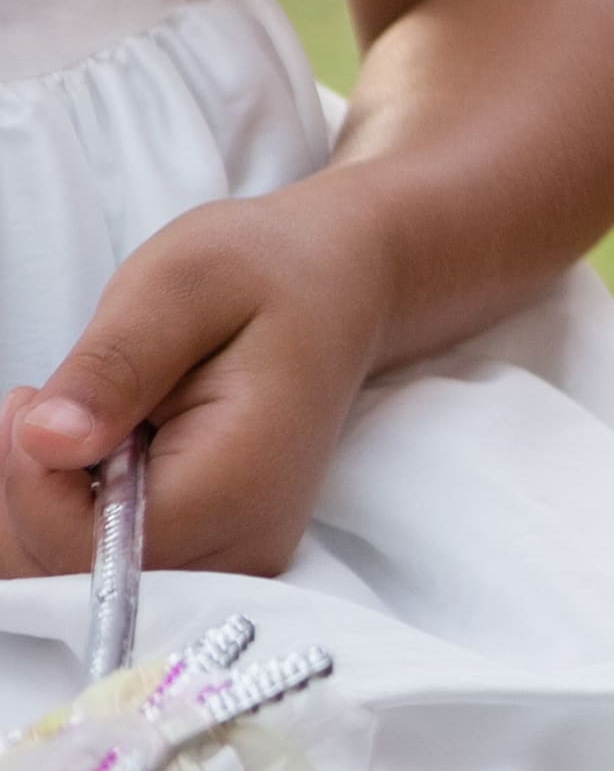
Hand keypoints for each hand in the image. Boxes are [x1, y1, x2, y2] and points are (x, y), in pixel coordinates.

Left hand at [1, 180, 398, 577]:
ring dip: (39, 507)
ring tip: (78, 418)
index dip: (30, 484)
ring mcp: (228, 563)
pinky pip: (101, 572)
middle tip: (49, 399)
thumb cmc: (264, 273)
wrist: (339, 287)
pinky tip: (87, 456)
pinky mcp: (207, 560)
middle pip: (77, 578)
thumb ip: (115, 364)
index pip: (89, 545)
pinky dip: (61, 519)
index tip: (29, 399)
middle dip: (28, 495)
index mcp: (241, 485)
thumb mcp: (183, 285)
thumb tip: (45, 442)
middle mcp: (242, 548)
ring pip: (76, 584)